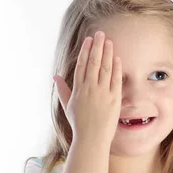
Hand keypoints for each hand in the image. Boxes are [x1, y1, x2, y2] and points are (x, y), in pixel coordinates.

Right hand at [53, 31, 121, 147]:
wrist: (92, 138)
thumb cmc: (79, 123)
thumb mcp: (67, 106)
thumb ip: (62, 90)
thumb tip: (55, 77)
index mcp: (78, 89)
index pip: (82, 65)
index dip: (85, 50)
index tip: (89, 40)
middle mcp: (90, 89)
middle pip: (94, 62)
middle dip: (97, 47)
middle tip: (101, 34)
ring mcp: (102, 93)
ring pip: (105, 68)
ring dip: (108, 53)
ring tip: (110, 41)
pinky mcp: (114, 99)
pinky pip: (116, 80)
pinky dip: (116, 68)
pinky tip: (117, 58)